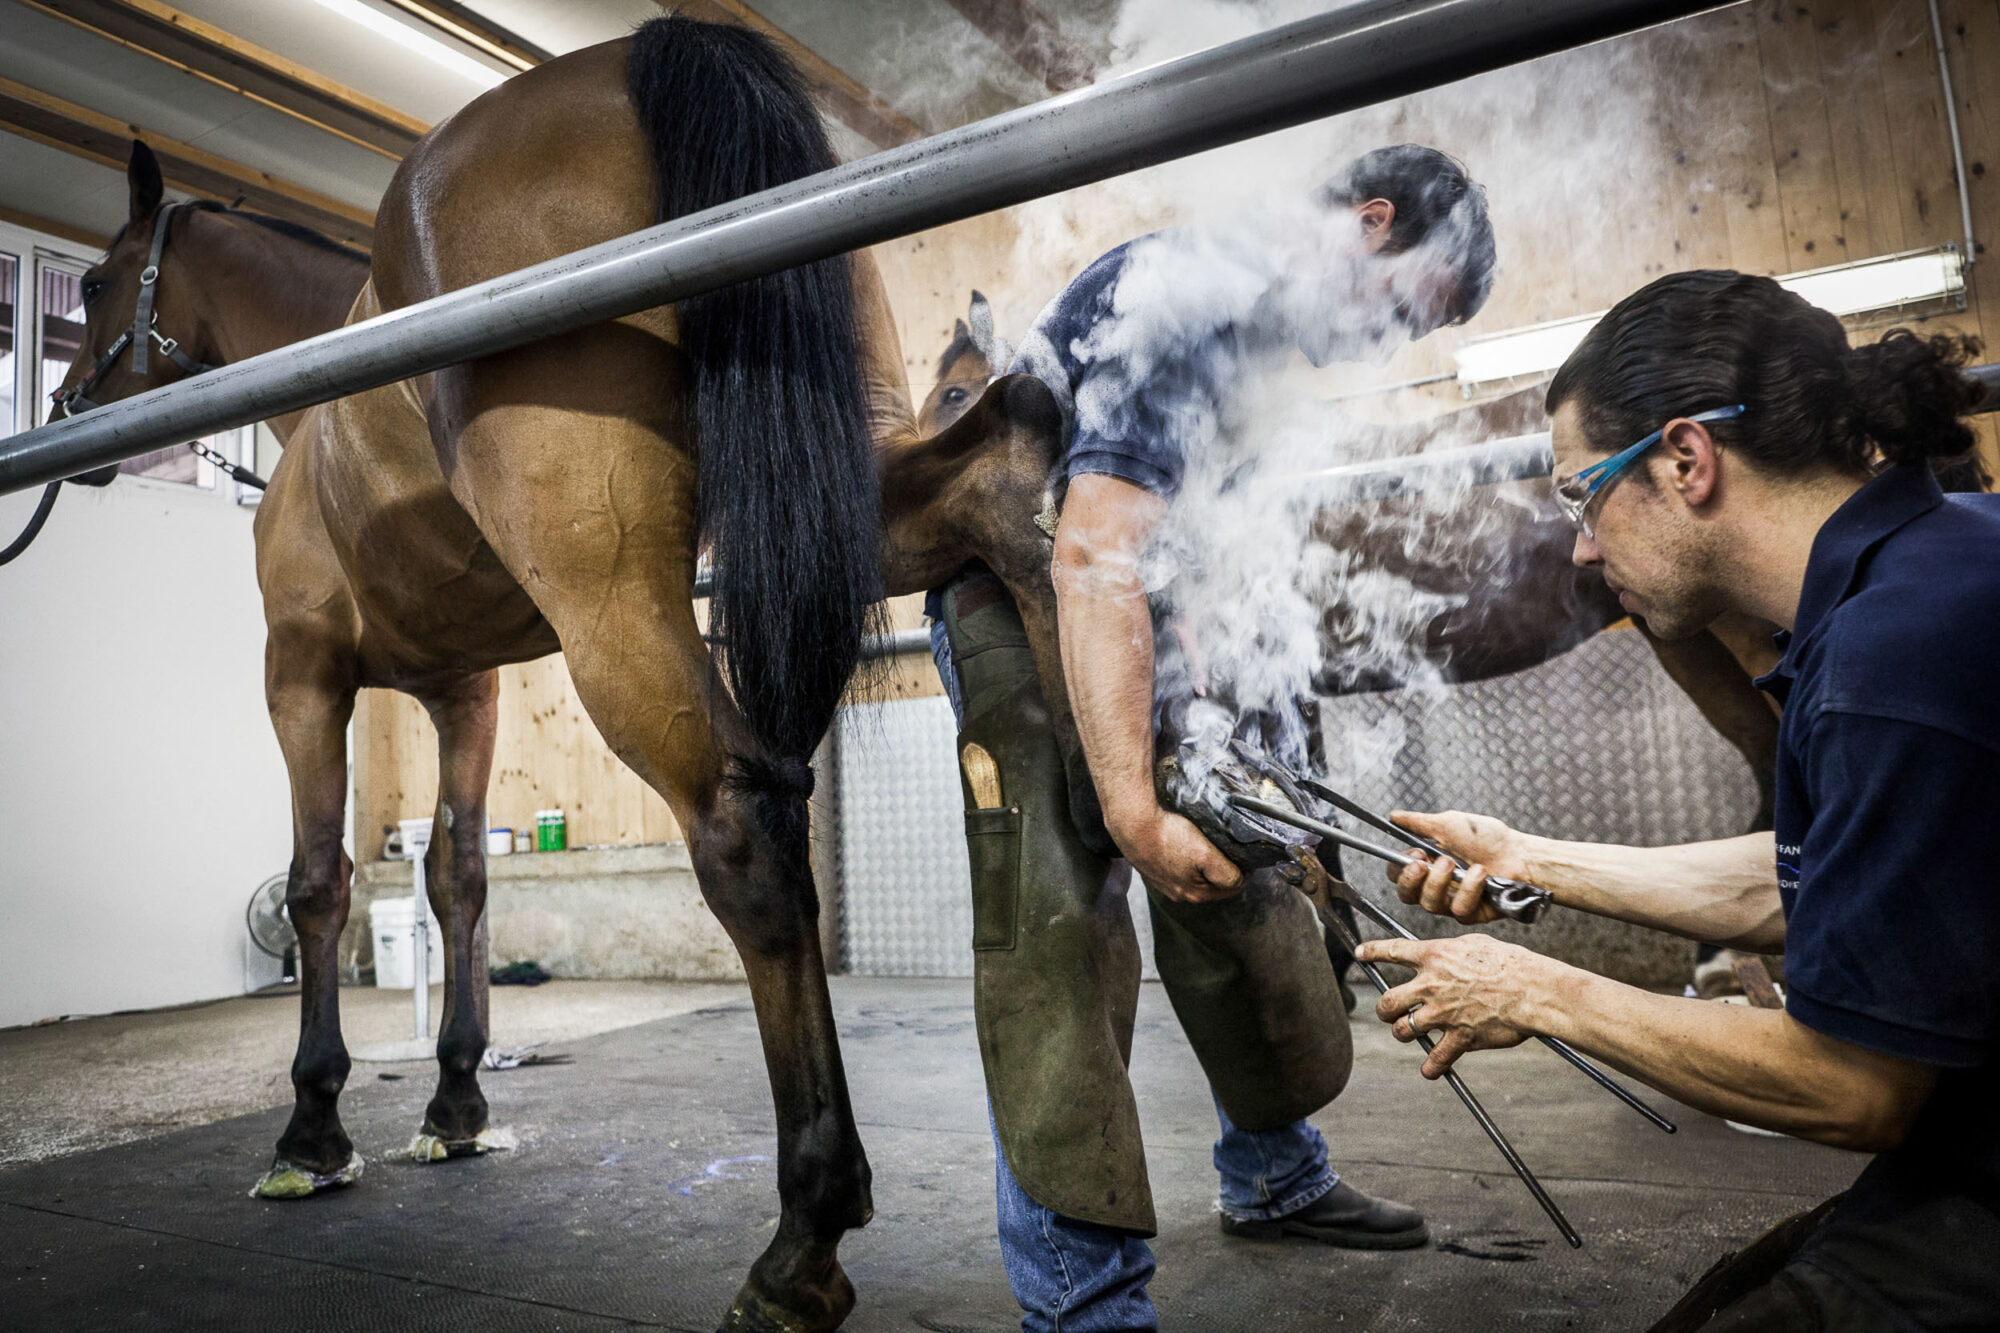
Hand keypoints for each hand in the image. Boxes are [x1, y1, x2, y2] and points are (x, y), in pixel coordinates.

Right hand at [1114, 805, 1243, 902]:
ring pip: (1197, 878)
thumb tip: (1240, 880)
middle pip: (1214, 885)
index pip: (1232, 888)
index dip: (1244, 872)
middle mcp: (1180, 894)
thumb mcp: (1205, 855)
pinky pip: (1179, 869)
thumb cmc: (1168, 836)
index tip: (1248, 856)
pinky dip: (1188, 862)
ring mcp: (1165, 883)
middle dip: (1226, 871)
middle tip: (1234, 852)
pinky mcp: (1155, 870)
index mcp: (1195, 894)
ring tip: (1213, 848)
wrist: (1133, 825)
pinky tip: (1187, 848)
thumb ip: (1227, 873)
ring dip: (1207, 867)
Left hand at [1354, 936, 1540, 1076]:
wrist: (1533, 990)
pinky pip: (1435, 1059)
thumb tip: (1441, 957)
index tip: (1360, 954)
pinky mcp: (1459, 1038)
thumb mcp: (1475, 944)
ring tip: (1409, 1033)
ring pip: (1403, 1031)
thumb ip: (1450, 952)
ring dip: (1403, 1034)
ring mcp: (1443, 1014)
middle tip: (1388, 1012)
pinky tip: (1430, 1069)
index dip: (1371, 952)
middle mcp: (1431, 985)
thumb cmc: (1510, 963)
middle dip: (1383, 1010)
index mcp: (1434, 956)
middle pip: (1387, 1002)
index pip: (1392, 951)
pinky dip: (1431, 1068)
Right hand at [1387, 809, 1528, 923]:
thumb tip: (1395, 816)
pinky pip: (1458, 910)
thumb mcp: (1450, 823)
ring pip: (1429, 905)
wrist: (1520, 853)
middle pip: (1407, 895)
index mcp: (1428, 863)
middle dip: (1411, 880)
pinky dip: (1470, 890)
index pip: (1398, 874)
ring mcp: (1452, 901)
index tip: (1414, 854)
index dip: (1400, 868)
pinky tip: (1480, 875)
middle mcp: (1437, 884)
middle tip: (1425, 864)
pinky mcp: (1470, 913)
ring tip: (1456, 864)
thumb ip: (1419, 823)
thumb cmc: (1489, 838)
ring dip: (1441, 883)